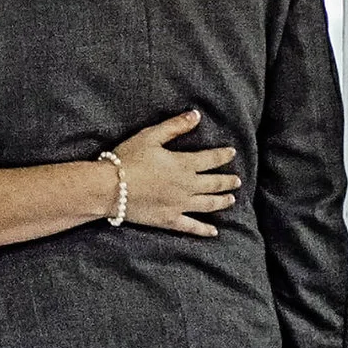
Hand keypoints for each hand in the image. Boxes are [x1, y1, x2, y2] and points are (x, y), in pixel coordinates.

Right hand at [112, 112, 239, 236]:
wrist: (110, 187)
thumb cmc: (128, 159)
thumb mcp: (151, 136)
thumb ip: (175, 126)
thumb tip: (196, 115)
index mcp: (183, 164)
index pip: (210, 159)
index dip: (223, 155)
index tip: (232, 153)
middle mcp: (187, 186)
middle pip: (214, 183)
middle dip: (227, 181)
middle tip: (237, 181)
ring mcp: (179, 205)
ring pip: (208, 204)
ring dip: (222, 202)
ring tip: (231, 200)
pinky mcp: (169, 220)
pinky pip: (191, 226)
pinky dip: (204, 230)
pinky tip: (214, 232)